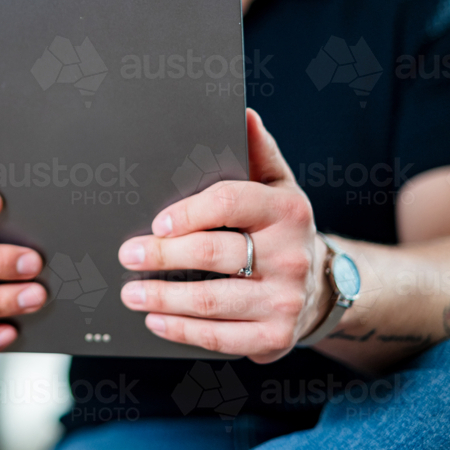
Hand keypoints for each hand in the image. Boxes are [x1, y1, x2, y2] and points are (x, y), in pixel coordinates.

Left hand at [117, 108, 331, 362]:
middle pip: (214, 254)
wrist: (321, 286)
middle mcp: (290, 255)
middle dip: (163, 255)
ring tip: (130, 292)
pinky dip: (181, 330)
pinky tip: (155, 320)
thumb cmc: (280, 227)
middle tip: (128, 254)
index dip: (189, 213)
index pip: (231, 204)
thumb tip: (242, 112)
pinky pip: (221, 337)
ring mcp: (284, 299)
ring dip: (163, 297)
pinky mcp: (275, 337)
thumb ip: (258, 150)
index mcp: (287, 211)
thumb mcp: (277, 185)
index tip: (156, 222)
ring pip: (212, 300)